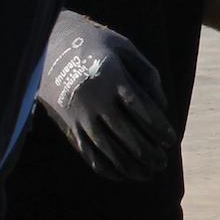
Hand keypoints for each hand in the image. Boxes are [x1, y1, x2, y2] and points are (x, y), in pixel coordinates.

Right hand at [37, 12, 177, 182]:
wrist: (48, 45)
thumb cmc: (96, 44)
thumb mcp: (123, 47)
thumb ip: (147, 73)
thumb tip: (163, 106)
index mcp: (111, 77)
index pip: (141, 109)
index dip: (158, 128)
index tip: (171, 141)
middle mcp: (95, 99)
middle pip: (126, 134)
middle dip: (147, 152)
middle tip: (162, 163)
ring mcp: (80, 115)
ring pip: (107, 148)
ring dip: (130, 165)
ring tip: (148, 173)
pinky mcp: (68, 125)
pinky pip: (87, 153)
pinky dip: (105, 167)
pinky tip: (121, 174)